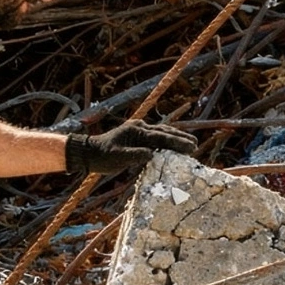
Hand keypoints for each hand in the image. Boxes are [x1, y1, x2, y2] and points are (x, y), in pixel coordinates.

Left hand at [65, 120, 196, 177]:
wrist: (89, 153)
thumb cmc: (102, 157)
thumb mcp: (118, 157)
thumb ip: (135, 155)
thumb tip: (152, 154)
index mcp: (136, 131)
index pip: (161, 136)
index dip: (177, 142)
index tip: (191, 147)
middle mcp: (139, 127)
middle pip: (165, 132)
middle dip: (181, 138)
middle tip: (195, 145)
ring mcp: (138, 131)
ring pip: (162, 133)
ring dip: (176, 138)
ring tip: (190, 144)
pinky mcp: (137, 137)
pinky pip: (156, 137)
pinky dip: (167, 141)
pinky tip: (174, 146)